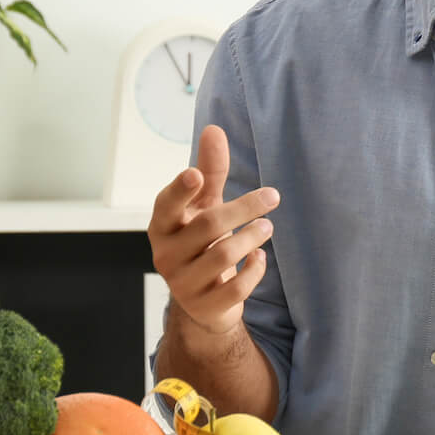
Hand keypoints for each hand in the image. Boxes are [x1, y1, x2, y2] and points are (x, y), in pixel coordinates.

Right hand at [149, 124, 277, 336]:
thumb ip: (209, 170)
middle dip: (244, 208)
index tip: (194, 173)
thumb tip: (213, 129)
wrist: (203, 298)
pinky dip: (253, 270)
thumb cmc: (201, 240)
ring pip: (223, 256)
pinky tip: (260, 257)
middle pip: (207, 226)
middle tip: (272, 196)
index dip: (179, 190)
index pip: (165, 206)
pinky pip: (235, 288)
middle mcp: (166, 255)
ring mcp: (183, 283)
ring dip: (252, 237)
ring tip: (267, 226)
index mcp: (162, 226)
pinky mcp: (205, 305)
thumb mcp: (204, 204)